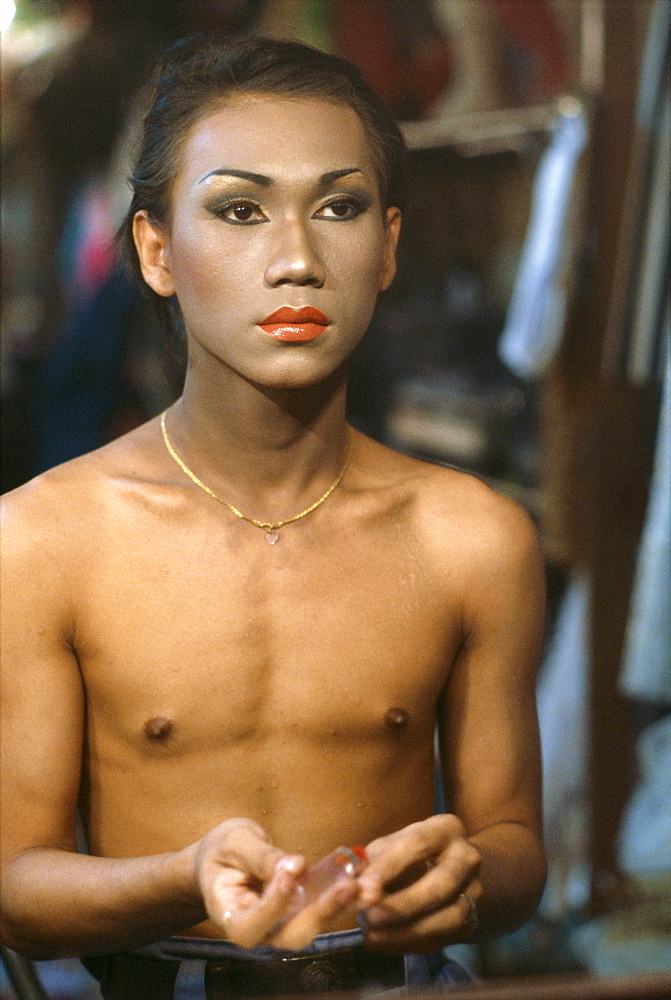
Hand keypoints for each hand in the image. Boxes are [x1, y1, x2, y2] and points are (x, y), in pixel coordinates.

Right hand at [193, 819, 359, 949]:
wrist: (221, 860)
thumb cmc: (222, 851)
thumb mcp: (234, 843)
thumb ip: (261, 857)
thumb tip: (295, 865)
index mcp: (230, 915)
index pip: (250, 926)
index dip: (272, 906)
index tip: (290, 873)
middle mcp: (258, 930)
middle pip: (289, 936)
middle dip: (322, 912)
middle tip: (347, 886)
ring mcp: (280, 925)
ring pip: (313, 927)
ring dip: (342, 907)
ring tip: (368, 886)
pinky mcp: (299, 912)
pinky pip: (322, 908)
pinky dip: (344, 895)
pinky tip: (365, 877)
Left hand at [357, 814, 481, 951]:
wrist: (455, 871)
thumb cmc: (412, 854)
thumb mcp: (393, 846)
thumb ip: (371, 863)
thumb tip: (347, 887)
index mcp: (444, 829)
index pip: (416, 844)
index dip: (389, 867)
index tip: (364, 889)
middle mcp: (466, 858)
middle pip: (438, 886)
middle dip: (401, 906)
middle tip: (369, 918)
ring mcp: (474, 891)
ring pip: (447, 918)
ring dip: (406, 932)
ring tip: (373, 936)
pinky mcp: (472, 920)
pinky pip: (444, 938)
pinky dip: (411, 944)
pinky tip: (386, 943)